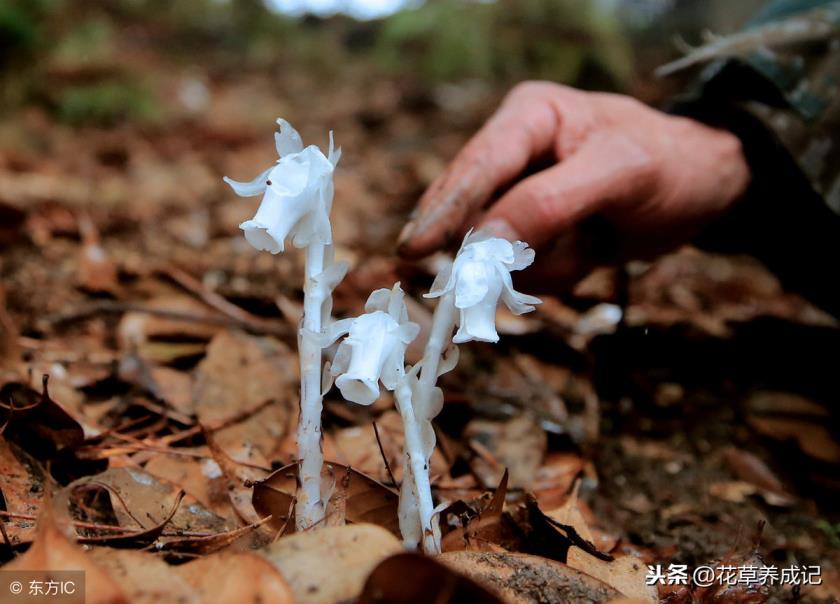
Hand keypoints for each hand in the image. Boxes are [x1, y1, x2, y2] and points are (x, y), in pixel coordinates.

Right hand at [397, 81, 750, 287]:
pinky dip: (557, 275)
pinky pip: (523, 273)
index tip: (414, 250)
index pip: (476, 167)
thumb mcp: (620, 174)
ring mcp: (522, 200)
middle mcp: (515, 157)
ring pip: (496, 254)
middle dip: (496, 250)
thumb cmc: (671, 166)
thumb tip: (483, 242)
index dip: (443, 209)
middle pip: (472, 215)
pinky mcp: (535, 237)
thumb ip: (549, 202)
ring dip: (544, 265)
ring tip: (592, 242)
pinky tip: (590, 252)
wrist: (705, 193)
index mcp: (529, 117)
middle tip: (507, 275)